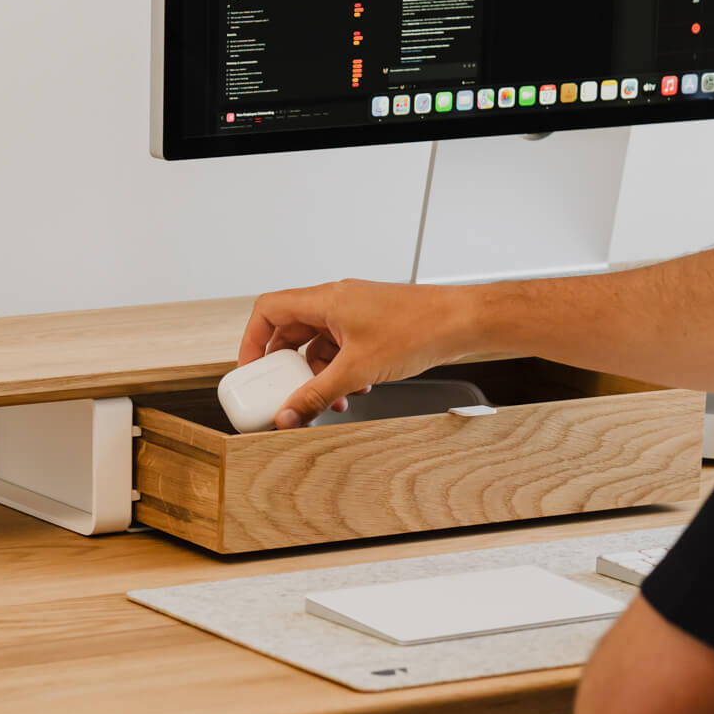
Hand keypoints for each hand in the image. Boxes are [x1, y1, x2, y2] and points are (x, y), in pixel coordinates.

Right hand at [237, 279, 481, 428]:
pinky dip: (342, 370)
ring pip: (320, 344)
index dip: (253, 340)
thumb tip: (289, 414)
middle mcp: (337, 302)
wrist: (461, 323)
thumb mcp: (358, 369)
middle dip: (289, 366)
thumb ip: (318, 394)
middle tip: (285, 392)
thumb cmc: (419, 328)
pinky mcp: (373, 328)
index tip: (252, 369)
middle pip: (293, 331)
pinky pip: (343, 349)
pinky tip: (356, 389)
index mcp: (326, 300)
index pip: (269, 310)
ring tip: (329, 399)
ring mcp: (356, 314)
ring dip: (319, 373)